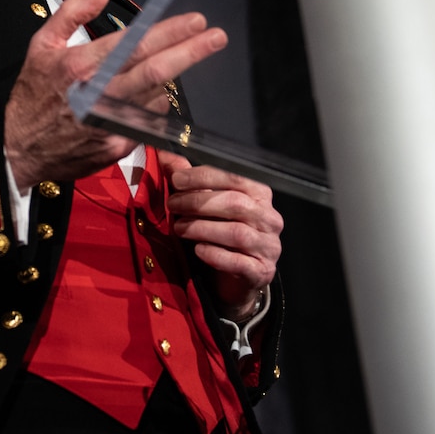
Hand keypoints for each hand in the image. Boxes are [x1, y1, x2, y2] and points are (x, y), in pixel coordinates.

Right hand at [3, 0, 226, 187]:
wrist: (19, 151)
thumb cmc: (32, 95)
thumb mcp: (40, 45)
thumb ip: (71, 13)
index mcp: (80, 65)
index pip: (134, 44)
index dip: (169, 31)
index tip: (195, 20)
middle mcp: (98, 94)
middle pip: (154, 70)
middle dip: (190, 52)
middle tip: (217, 37)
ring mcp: (110, 123)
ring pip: (157, 96)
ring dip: (167, 81)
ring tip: (160, 70)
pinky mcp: (117, 146)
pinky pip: (148, 120)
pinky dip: (151, 105)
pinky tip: (142, 97)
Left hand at [163, 154, 281, 320]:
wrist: (237, 278)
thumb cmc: (221, 234)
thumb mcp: (206, 205)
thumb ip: (189, 181)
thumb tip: (165, 155)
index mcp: (259, 194)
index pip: (235, 177)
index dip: (204, 176)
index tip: (176, 179)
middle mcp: (269, 218)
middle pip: (235, 203)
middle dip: (198, 202)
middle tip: (172, 205)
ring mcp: (268, 246)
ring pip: (236, 233)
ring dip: (202, 228)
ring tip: (178, 228)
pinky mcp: (262, 271)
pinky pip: (239, 262)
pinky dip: (215, 254)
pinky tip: (198, 250)